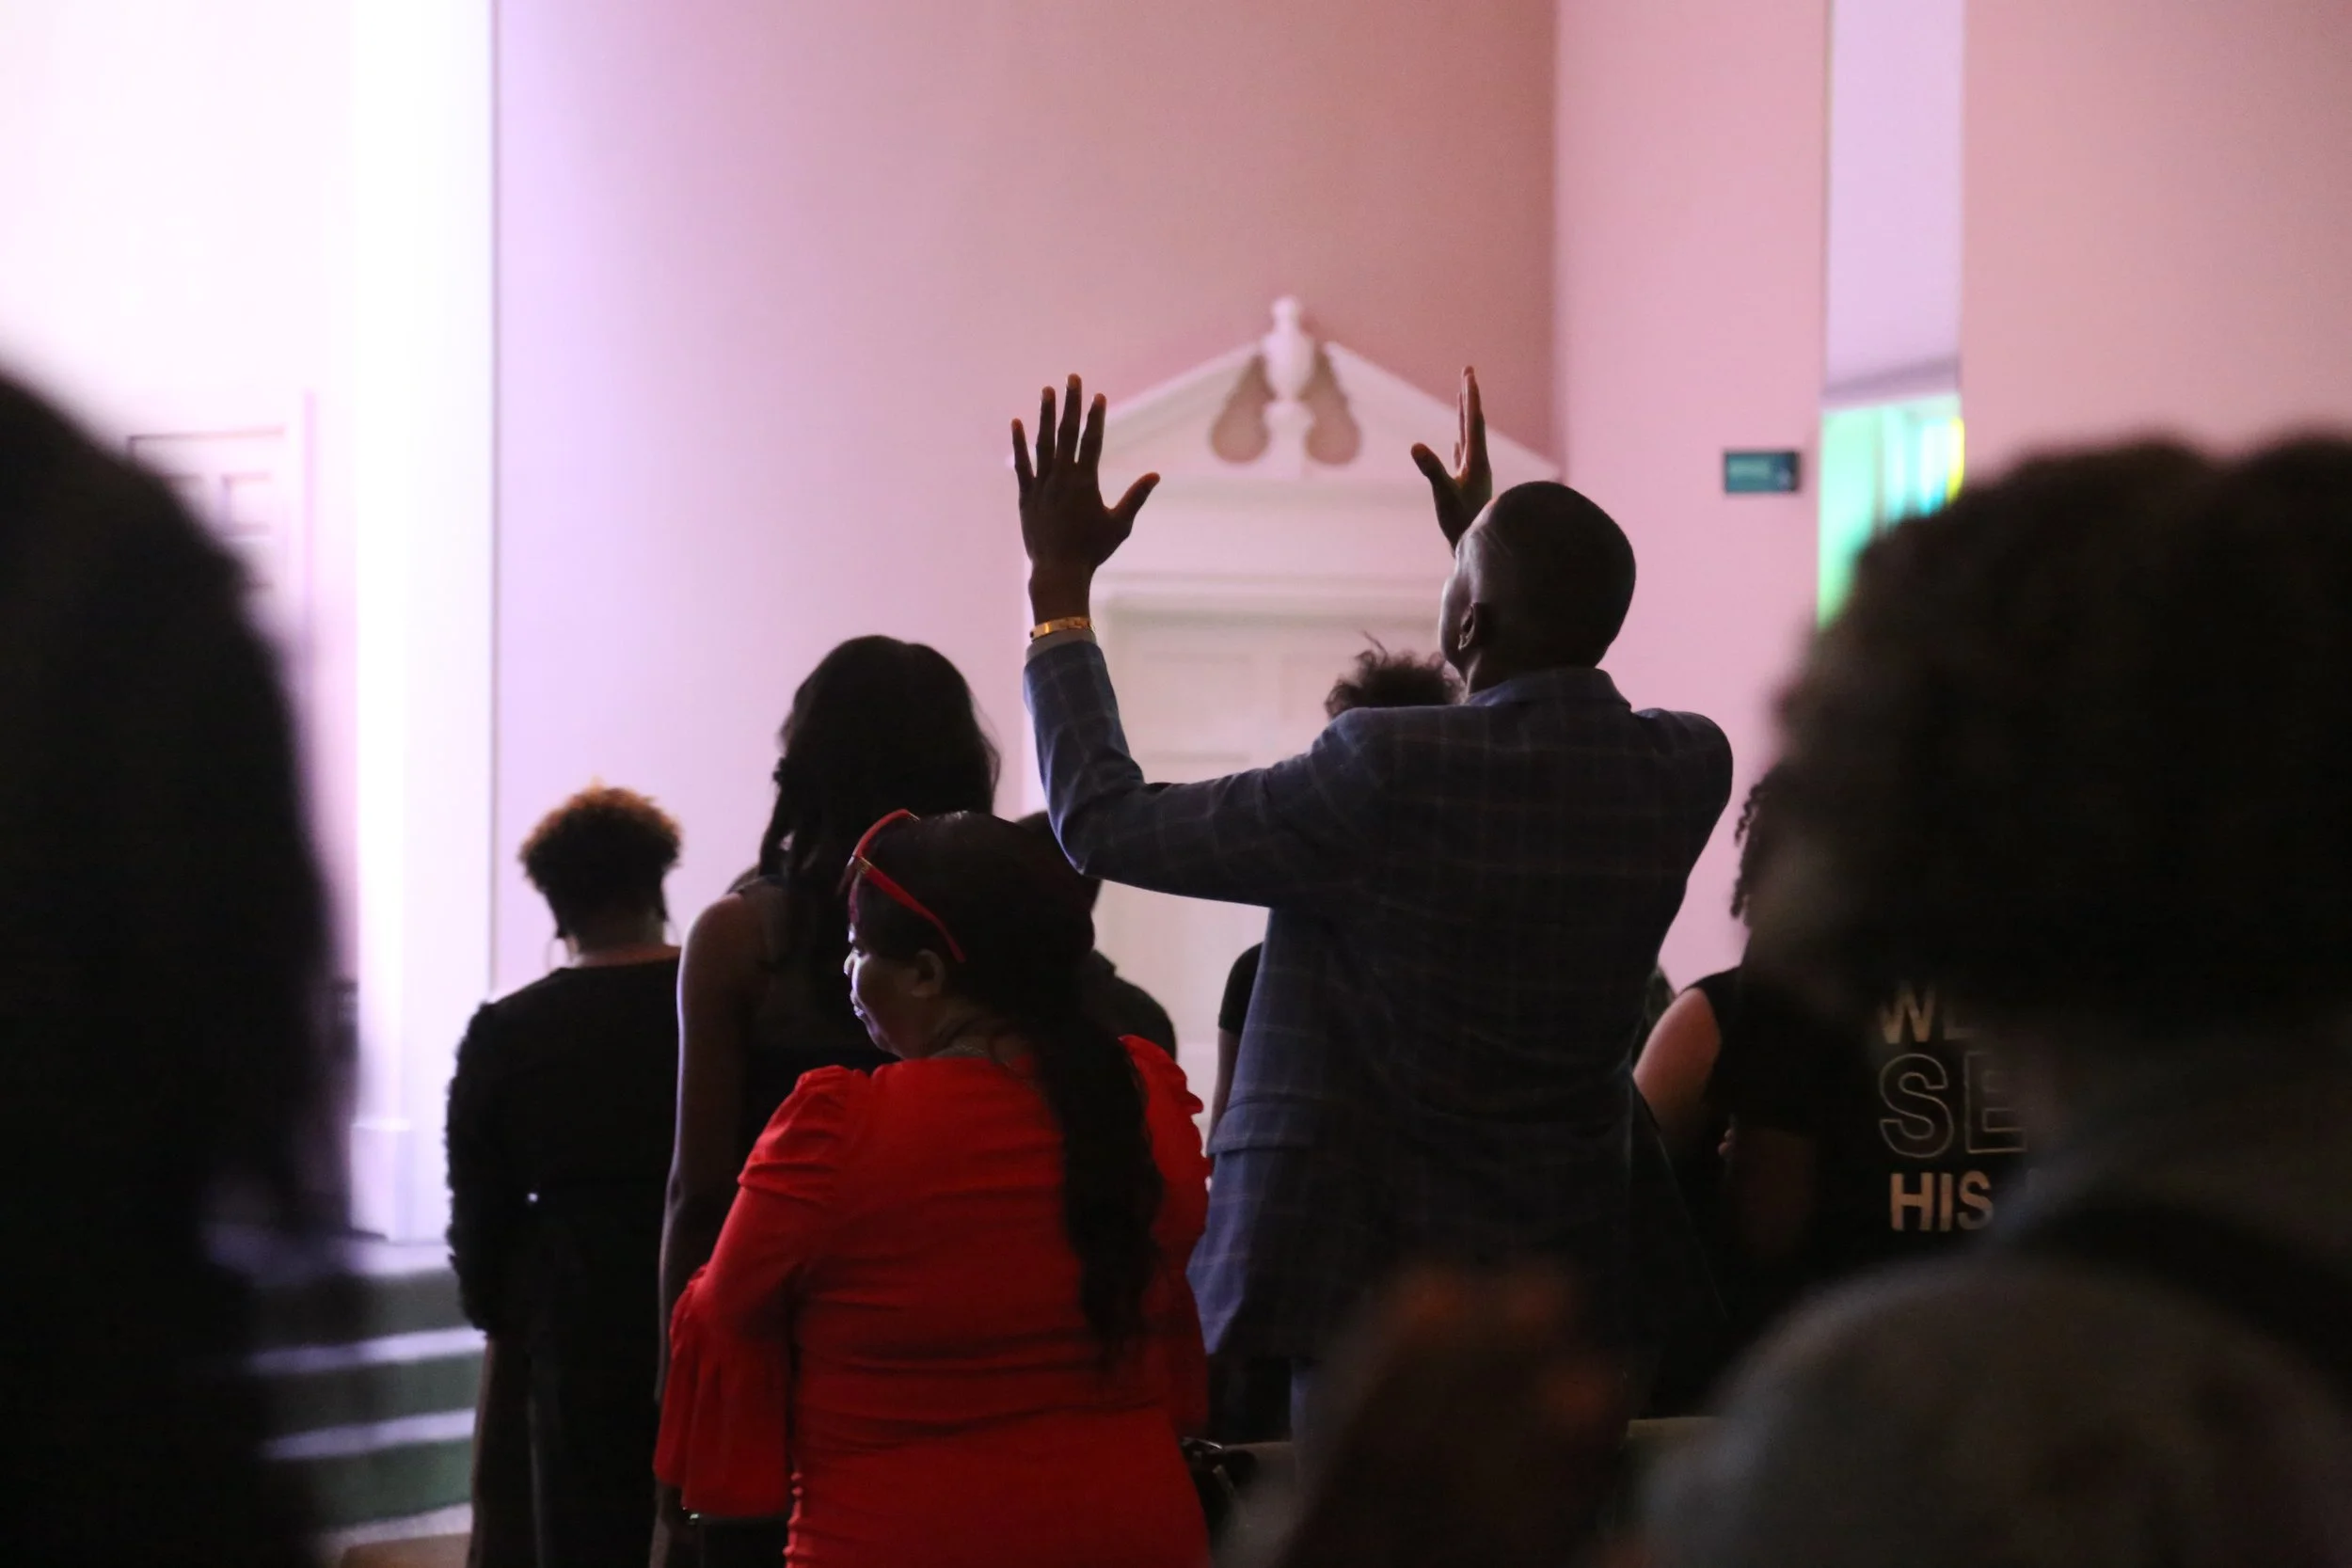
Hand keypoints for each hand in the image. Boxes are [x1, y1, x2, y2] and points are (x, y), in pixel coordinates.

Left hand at [1013, 375, 1158, 617]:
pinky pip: (1022, 464)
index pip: (1092, 440)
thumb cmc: (1093, 550)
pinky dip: (1019, 443)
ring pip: (1043, 443)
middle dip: (1071, 404)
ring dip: (1045, 415)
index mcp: (1085, 482)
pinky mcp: (1026, 495)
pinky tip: (1017, 422)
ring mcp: (1042, 485)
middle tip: (1073, 378)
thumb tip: (1155, 475)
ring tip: (1047, 390)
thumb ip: (1136, 497)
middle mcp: (1062, 478)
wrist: (1059, 571)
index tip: (1098, 395)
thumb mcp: (1120, 524)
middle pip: (1067, 433)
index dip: (1096, 416)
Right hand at [1410, 367, 1491, 549]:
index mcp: (1475, 461)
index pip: (1472, 421)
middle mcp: (1478, 463)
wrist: (1478, 549)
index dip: (1470, 396)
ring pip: (1469, 437)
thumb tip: (1415, 447)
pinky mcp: (1467, 486)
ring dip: (1465, 416)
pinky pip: (1463, 456)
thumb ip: (1431, 470)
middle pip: (1473, 423)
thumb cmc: (1461, 524)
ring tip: (1463, 398)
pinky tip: (1458, 442)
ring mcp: (1473, 474)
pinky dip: (1460, 443)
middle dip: (1469, 397)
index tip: (1469, 373)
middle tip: (1468, 372)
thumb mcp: (1443, 495)